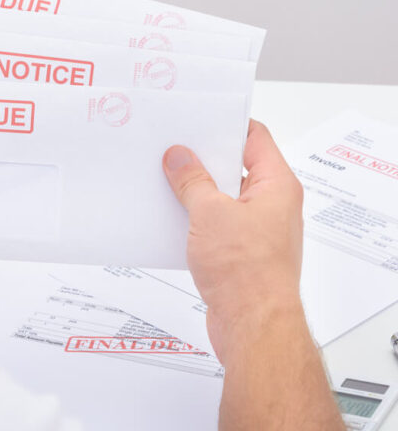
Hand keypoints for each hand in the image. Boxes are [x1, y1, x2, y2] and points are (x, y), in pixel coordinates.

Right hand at [162, 120, 304, 360]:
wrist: (253, 325)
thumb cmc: (248, 273)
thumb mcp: (210, 213)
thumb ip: (192, 181)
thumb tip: (179, 157)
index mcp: (276, 186)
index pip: (255, 138)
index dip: (226, 125)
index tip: (197, 120)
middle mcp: (271, 205)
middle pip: (236, 168)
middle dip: (203, 160)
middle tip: (174, 150)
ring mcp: (257, 230)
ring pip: (223, 198)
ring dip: (196, 192)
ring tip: (167, 182)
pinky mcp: (240, 252)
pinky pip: (216, 224)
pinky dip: (195, 219)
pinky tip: (172, 218)